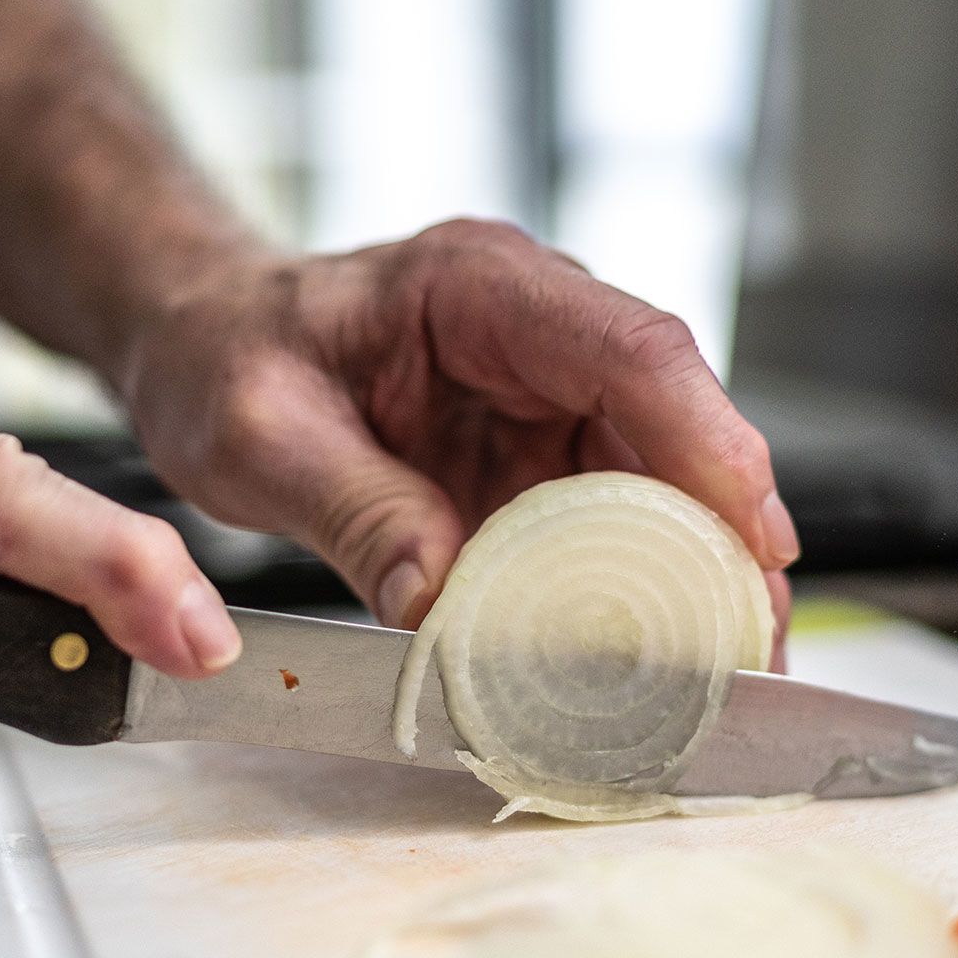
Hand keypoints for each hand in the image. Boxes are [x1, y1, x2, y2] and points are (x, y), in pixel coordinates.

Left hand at [117, 219, 797, 638]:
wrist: (202, 340)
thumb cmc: (226, 354)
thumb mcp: (261, 434)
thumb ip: (354, 512)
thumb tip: (440, 604)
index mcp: (480, 287)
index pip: (631, 351)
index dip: (709, 441)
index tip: (754, 535)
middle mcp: (539, 331)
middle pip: (674, 422)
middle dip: (728, 533)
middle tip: (756, 644)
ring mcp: (547, 395)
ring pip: (661, 478)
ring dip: (698, 571)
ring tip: (729, 669)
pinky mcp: (538, 457)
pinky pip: (612, 519)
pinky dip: (639, 586)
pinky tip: (662, 653)